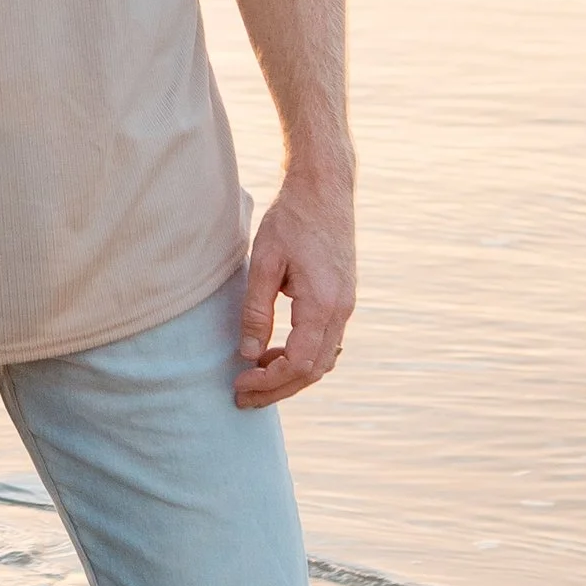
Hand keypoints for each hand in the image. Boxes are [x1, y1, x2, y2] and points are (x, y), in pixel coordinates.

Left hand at [235, 168, 355, 407]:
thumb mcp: (264, 262)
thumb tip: (247, 353)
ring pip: (323, 360)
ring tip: (254, 377)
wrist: (325, 189)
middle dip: (277, 388)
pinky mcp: (343, 299)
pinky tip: (275, 354)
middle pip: (314, 371)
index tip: (238, 383)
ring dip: (290, 375)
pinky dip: (302, 357)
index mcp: (323, 304)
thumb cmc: (292, 219)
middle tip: (242, 397)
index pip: (298, 364)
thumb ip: (256, 311)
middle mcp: (342, 310)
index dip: (268, 381)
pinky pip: (326, 342)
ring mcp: (347, 306)